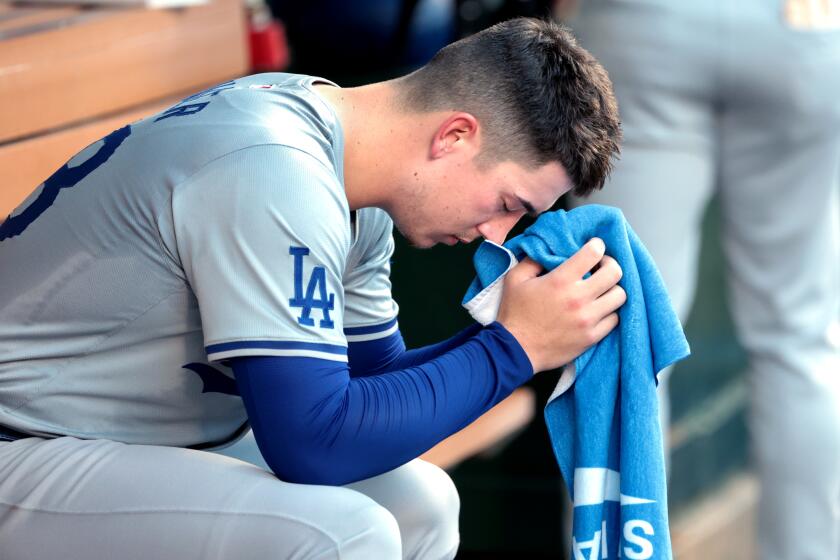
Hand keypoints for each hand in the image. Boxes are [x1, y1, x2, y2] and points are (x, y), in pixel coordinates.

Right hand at [496, 238, 625, 372]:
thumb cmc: (514, 313)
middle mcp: (578, 298)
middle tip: (601, 267)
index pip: (593, 253)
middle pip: (614, 273)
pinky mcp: (592, 337)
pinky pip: (614, 319)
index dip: (597, 246)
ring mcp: (588, 319)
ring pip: (620, 296)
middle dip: (610, 265)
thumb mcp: (515, 279)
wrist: (515, 351)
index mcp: (560, 281)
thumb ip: (533, 260)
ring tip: (601, 290)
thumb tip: (550, 251)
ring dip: (611, 289)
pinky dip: (609, 311)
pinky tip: (598, 309)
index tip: (594, 248)